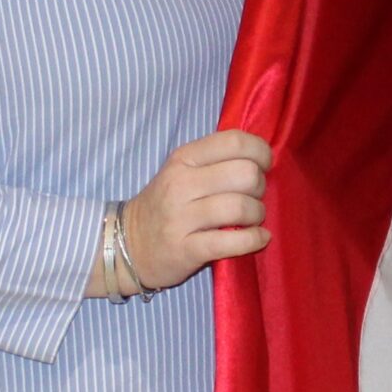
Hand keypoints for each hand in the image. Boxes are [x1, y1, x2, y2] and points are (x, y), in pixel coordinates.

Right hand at [122, 128, 270, 290]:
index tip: (263, 166)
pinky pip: (232, 242)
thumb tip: (262, 157)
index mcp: (184, 159)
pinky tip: (258, 238)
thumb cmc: (166, 205)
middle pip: (245, 173)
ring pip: (241, 207)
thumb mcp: (182, 172)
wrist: (128, 244)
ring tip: (252, 219)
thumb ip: (216, 160)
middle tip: (254, 197)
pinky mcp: (186, 250)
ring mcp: (181, 218)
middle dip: (260, 187)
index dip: (260, 152)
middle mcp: (181, 184)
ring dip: (257, 214)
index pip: (234, 141)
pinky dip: (254, 240)